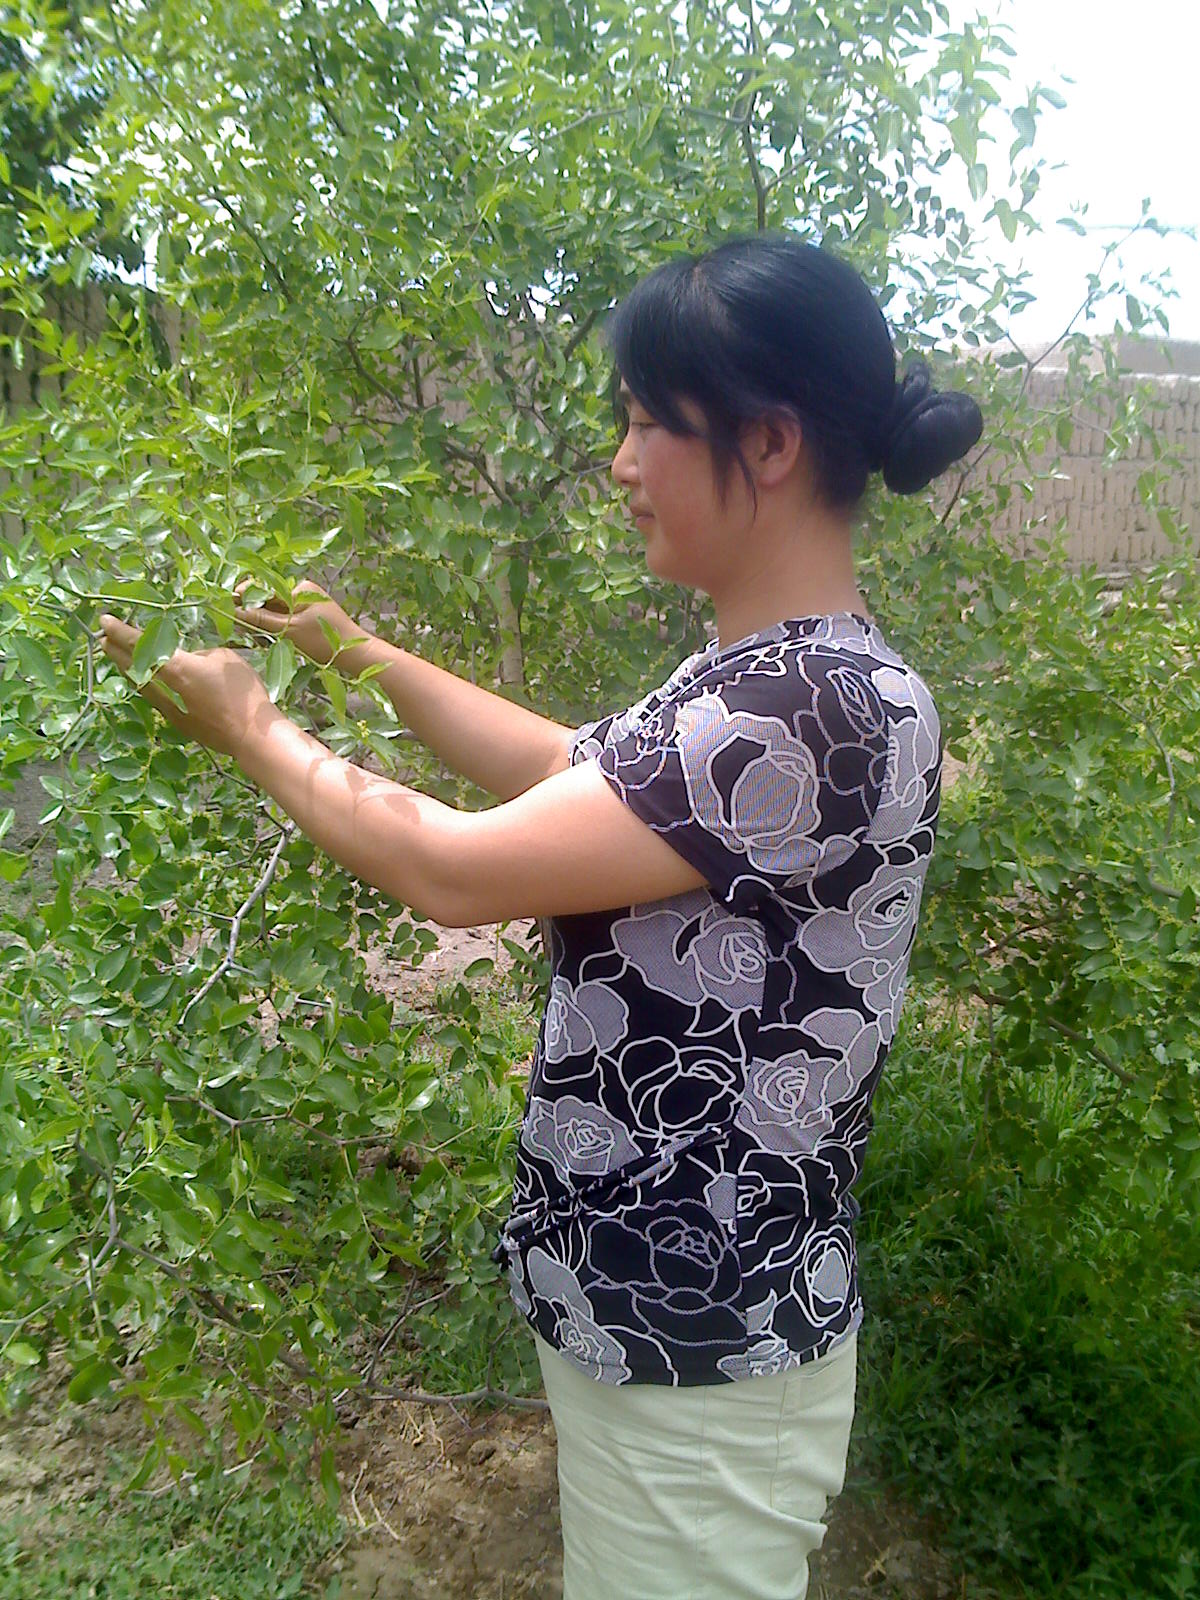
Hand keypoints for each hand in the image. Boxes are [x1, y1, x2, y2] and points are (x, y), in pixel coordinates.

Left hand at [98, 614, 277, 759]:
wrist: (251, 736)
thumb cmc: (243, 693)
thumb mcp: (224, 659)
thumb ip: (200, 656)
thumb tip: (190, 661)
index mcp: (177, 668)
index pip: (140, 646)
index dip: (120, 631)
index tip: (104, 620)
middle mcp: (166, 689)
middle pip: (132, 667)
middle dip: (116, 651)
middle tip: (103, 639)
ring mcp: (170, 709)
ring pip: (141, 685)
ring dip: (128, 670)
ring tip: (120, 659)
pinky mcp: (179, 723)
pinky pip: (155, 698)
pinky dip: (146, 685)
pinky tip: (148, 682)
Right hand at [232, 578, 367, 667]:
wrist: (357, 655)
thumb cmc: (326, 642)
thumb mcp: (289, 631)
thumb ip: (261, 619)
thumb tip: (233, 610)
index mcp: (300, 588)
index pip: (264, 588)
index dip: (243, 596)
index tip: (226, 605)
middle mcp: (303, 592)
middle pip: (268, 598)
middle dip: (253, 611)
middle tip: (236, 624)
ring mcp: (307, 605)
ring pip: (275, 610)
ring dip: (263, 622)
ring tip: (253, 636)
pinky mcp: (310, 618)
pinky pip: (285, 618)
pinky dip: (275, 628)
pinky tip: (267, 639)